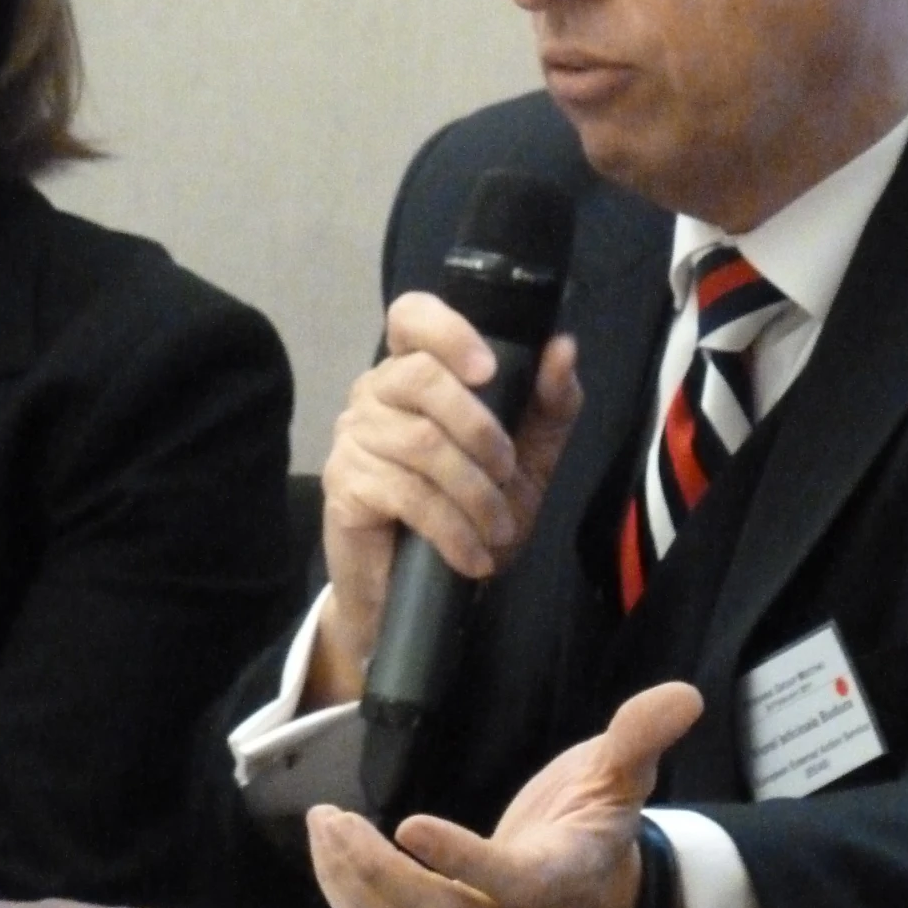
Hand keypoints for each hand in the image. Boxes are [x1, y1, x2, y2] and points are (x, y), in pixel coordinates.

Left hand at [305, 681, 703, 907]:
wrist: (592, 899)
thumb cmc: (600, 825)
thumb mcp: (624, 775)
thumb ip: (641, 736)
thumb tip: (684, 695)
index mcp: (560, 879)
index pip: (508, 882)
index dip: (460, 861)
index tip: (409, 824)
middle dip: (378, 873)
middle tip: (335, 819)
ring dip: (352, 887)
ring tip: (324, 826)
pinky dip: (352, 904)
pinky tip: (330, 856)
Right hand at [308, 294, 582, 704]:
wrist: (416, 591)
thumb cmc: (470, 511)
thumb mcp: (526, 458)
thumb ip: (549, 403)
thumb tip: (563, 346)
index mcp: (416, 370)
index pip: (411, 315)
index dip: (448, 331)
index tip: (489, 370)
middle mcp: (375, 391)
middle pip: (420, 377)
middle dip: (481, 430)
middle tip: (508, 474)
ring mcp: (353, 437)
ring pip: (421, 442)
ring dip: (474, 492)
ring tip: (497, 529)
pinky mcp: (344, 486)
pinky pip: (405, 493)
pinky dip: (452, 528)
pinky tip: (473, 554)